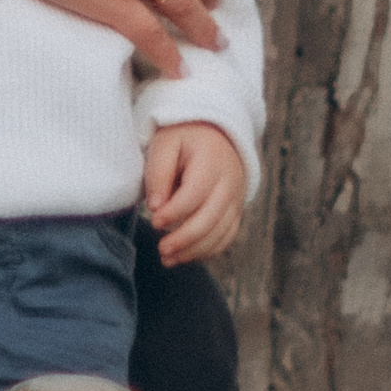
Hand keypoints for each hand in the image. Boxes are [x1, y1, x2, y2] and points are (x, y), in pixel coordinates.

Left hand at [143, 122, 248, 265]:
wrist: (214, 131)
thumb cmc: (183, 138)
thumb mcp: (165, 144)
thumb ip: (158, 173)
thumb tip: (155, 207)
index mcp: (212, 161)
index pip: (195, 193)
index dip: (175, 212)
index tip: (154, 221)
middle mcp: (229, 182)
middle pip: (211, 218)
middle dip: (185, 239)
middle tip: (162, 249)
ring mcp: (236, 198)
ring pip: (221, 233)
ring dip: (194, 251)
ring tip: (168, 259)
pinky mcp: (235, 210)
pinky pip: (227, 236)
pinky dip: (208, 250)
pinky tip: (185, 256)